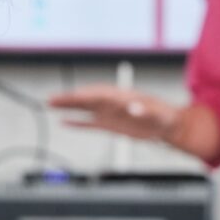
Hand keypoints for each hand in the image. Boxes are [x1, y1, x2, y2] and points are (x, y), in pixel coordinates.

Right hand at [49, 84, 181, 142]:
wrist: (168, 126)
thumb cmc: (164, 117)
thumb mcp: (158, 115)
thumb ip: (145, 111)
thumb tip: (134, 108)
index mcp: (122, 97)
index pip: (100, 94)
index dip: (86, 94)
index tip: (73, 96)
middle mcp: (112, 103)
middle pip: (87, 99)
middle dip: (70, 98)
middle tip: (51, 98)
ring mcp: (110, 114)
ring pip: (85, 109)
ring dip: (68, 107)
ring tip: (51, 104)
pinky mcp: (110, 125)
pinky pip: (89, 123)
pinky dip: (77, 123)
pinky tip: (64, 122)